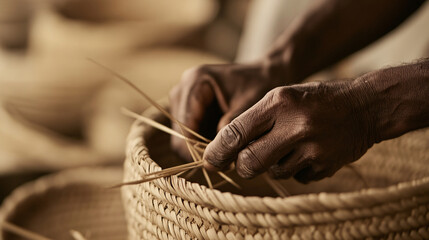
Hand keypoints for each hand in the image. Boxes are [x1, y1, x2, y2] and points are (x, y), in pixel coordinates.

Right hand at [169, 62, 288, 159]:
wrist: (264, 74)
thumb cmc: (260, 85)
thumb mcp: (251, 106)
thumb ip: (233, 127)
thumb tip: (216, 152)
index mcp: (196, 81)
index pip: (185, 126)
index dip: (198, 149)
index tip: (221, 163)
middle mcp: (183, 88)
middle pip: (180, 133)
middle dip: (201, 150)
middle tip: (227, 161)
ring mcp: (183, 98)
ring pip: (182, 137)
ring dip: (202, 147)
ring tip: (228, 152)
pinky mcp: (187, 108)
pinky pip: (189, 134)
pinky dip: (203, 143)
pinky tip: (224, 145)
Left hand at [203, 80, 375, 182]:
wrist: (364, 107)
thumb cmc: (314, 100)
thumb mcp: (281, 97)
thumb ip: (254, 121)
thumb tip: (227, 151)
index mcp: (279, 103)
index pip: (236, 132)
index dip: (217, 150)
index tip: (209, 160)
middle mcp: (295, 126)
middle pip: (249, 162)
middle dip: (241, 165)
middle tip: (243, 161)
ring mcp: (312, 149)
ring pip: (272, 172)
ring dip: (273, 164)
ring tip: (289, 145)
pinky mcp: (324, 167)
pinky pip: (295, 178)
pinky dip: (295, 168)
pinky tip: (307, 151)